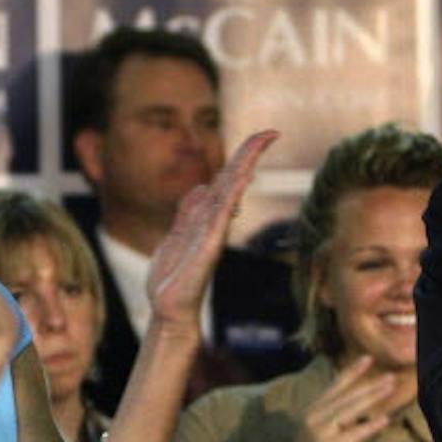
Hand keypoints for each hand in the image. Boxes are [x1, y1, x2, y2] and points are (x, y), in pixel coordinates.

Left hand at [148, 131, 278, 333]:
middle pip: (234, 180)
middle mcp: (214, 221)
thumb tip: (199, 186)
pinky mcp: (209, 247)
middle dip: (250, 155)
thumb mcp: (177, 235)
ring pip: (231, 193)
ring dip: (244, 168)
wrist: (170, 308)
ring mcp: (213, 233)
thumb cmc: (174, 277)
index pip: (227, 180)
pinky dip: (230, 198)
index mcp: (207, 216)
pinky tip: (240, 181)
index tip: (263, 137)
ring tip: (260, 145)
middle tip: (271, 133)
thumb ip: (187, 211)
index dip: (242, 157)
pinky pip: (220, 216)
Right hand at [275, 357, 404, 441]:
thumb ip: (334, 416)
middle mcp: (314, 417)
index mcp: (314, 410)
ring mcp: (320, 432)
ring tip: (390, 387)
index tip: (369, 358)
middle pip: (347, 396)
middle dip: (370, 383)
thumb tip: (354, 403)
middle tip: (391, 375)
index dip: (352, 371)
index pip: (335, 386)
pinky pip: (353, 434)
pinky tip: (385, 419)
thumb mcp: (320, 432)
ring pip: (350, 410)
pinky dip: (369, 426)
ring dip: (372, 397)